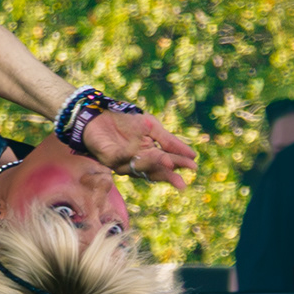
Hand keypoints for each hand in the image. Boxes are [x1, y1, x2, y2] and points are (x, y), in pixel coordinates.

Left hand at [82, 108, 197, 186]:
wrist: (100, 112)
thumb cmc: (126, 120)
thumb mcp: (152, 127)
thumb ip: (169, 141)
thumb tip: (193, 155)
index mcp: (149, 156)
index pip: (167, 163)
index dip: (179, 165)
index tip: (193, 166)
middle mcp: (136, 163)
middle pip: (154, 171)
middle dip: (167, 174)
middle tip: (181, 181)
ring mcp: (122, 163)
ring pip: (139, 167)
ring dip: (153, 164)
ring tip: (167, 161)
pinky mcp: (107, 158)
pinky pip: (121, 159)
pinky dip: (131, 156)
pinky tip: (141, 153)